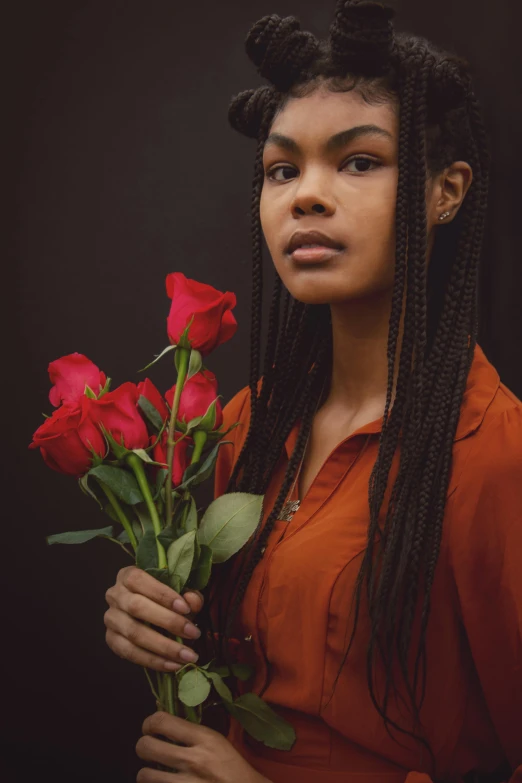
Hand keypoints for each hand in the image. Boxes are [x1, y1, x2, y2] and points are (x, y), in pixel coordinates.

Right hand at [104, 565, 204, 671]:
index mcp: (128, 575)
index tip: (186, 608)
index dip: (162, 594)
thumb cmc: (165, 598)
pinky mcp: (111, 640)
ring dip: (164, 647)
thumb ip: (188, 595)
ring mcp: (111, 618)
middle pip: (137, 607)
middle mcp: (115, 595)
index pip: (140, 581)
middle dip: (168, 622)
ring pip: (134, 633)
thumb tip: (192, 603)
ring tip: (187, 655)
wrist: (149, 612)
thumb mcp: (179, 592)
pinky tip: (173, 665)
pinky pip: (130, 653)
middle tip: (193, 633)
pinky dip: (154, 661)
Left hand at [135, 711, 271, 781]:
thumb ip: (190, 730)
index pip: (162, 721)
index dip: (149, 723)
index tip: (150, 728)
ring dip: (147, 773)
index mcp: (204, 739)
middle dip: (143, 746)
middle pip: (146, 747)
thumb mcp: (216, 741)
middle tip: (150, 749)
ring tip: (156, 772)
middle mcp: (193, 761)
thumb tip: (160, 715)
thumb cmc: (231, 767)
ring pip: (144, 775)